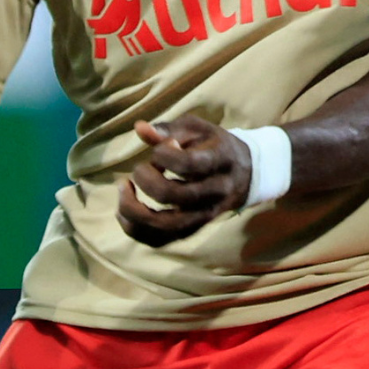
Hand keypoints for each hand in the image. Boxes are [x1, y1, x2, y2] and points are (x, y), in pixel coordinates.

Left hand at [116, 116, 251, 246]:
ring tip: (123, 188)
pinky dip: (135, 229)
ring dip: (134, 210)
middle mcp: (214, 193)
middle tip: (140, 168)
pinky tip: (123, 212)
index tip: (160, 149)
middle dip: (146, 179)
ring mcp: (203, 216)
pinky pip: (160, 240)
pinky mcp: (192, 230)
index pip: (188, 164)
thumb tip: (139, 128)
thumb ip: (168, 129)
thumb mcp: (196, 128)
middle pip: (173, 196)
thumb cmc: (212, 145)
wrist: (244, 174)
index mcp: (219, 161)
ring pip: (165, 226)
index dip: (164, 154)